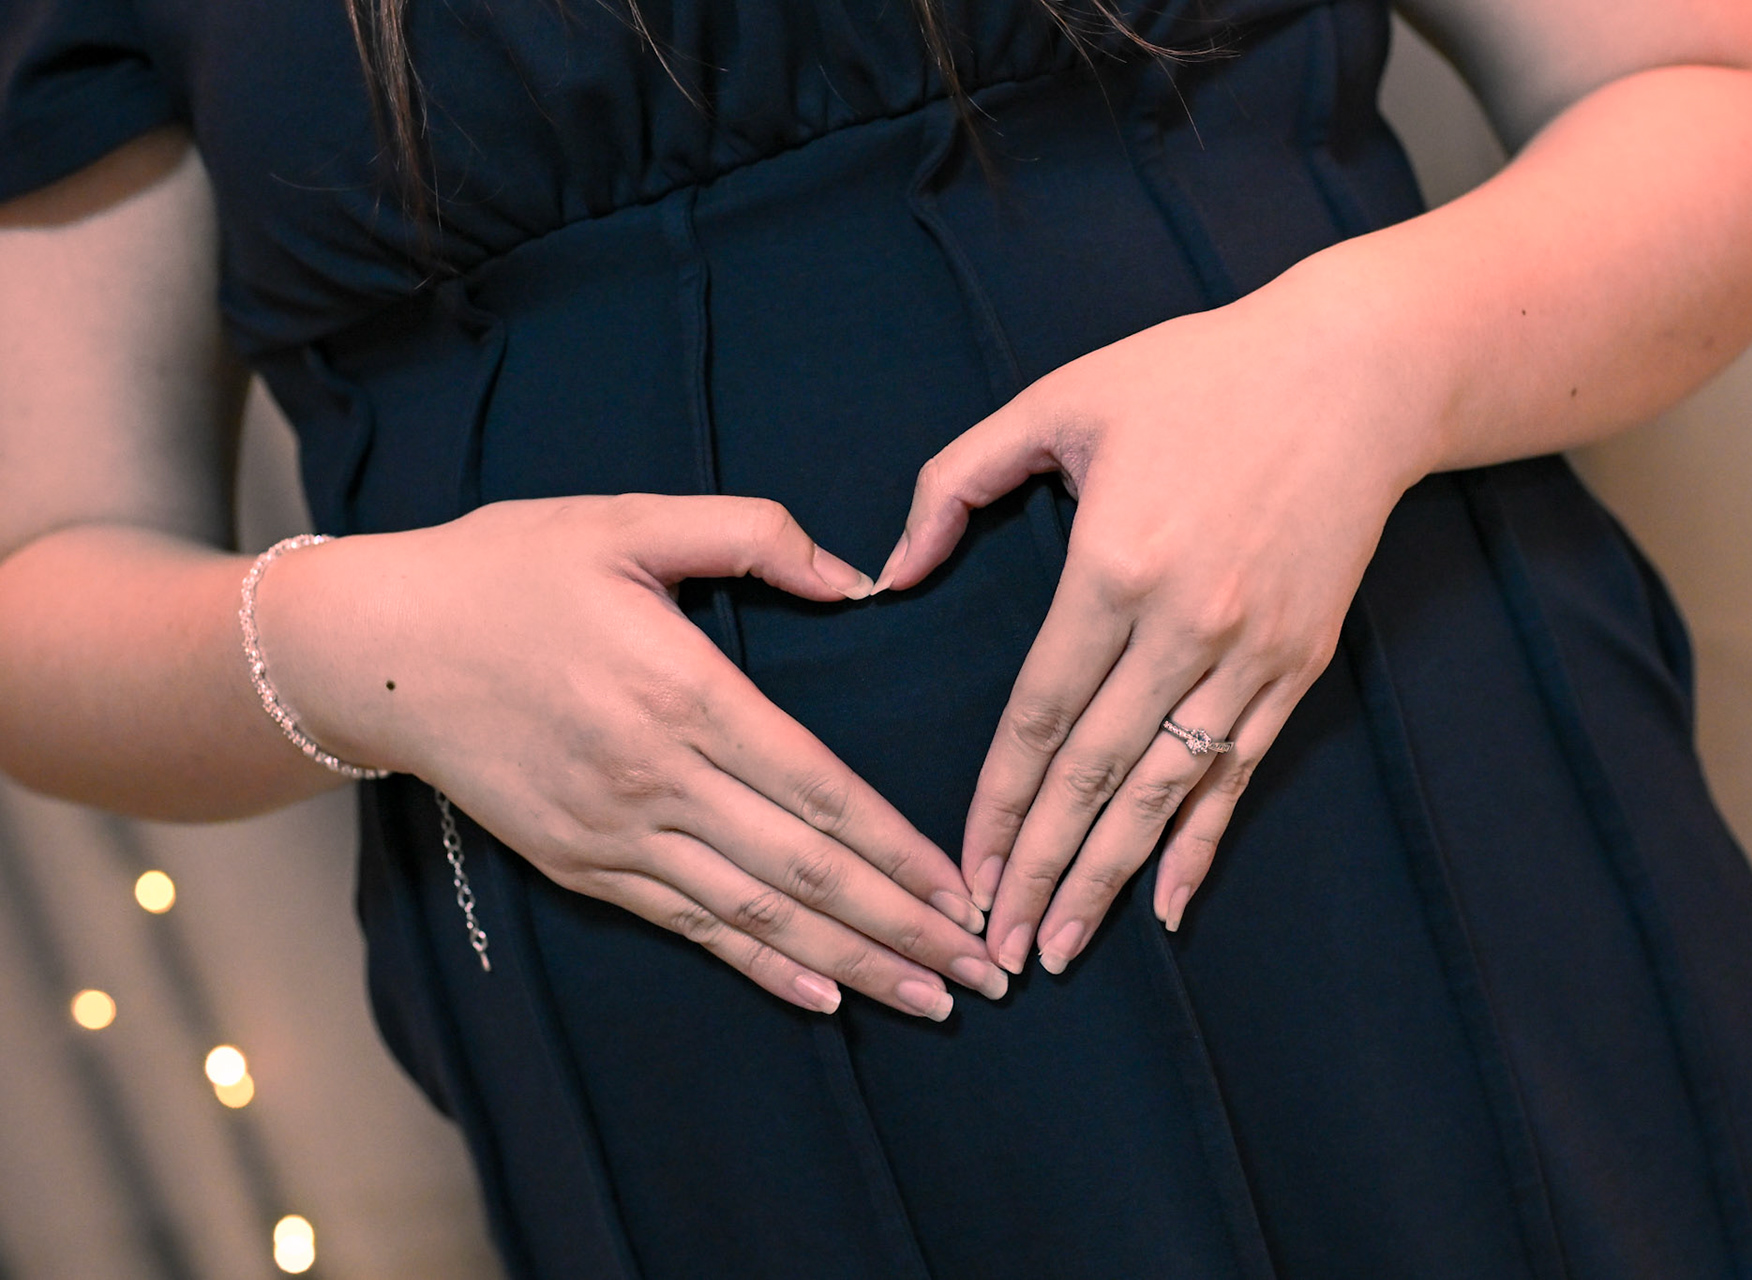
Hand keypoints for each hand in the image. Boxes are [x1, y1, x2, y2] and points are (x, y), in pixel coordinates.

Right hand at [258, 495, 1007, 1017]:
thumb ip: (751, 534)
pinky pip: (688, 927)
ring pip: (755, 914)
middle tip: (985, 971)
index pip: (820, 789)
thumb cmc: (507, 570)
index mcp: (682, 691)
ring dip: (851, 962)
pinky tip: (821, 996)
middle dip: (904, 927)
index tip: (969, 891)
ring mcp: (614, 834)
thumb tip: (858, 575)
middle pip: (805, 870)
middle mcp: (654, 779)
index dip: (901, 849)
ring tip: (930, 999)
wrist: (374, 648)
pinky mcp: (580, 864)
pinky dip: (759, 965)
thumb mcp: (626, 519)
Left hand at [876, 282, 1430, 974]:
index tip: (960, 870)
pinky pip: (1239, 773)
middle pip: (1095, 776)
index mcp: (1114, 565)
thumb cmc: (1195, 376)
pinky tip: (1170, 904)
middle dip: (1039, 869)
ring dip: (1109, 877)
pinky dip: (1203, 843)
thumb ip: (957, 480)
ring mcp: (1250, 654)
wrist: (1356, 372)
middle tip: (994, 949)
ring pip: (1166, 792)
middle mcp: (1185, 626)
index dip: (996, 802)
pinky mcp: (1298, 663)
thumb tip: (887, 571)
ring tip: (1061, 947)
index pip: (1039, 716)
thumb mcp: (1061, 399)